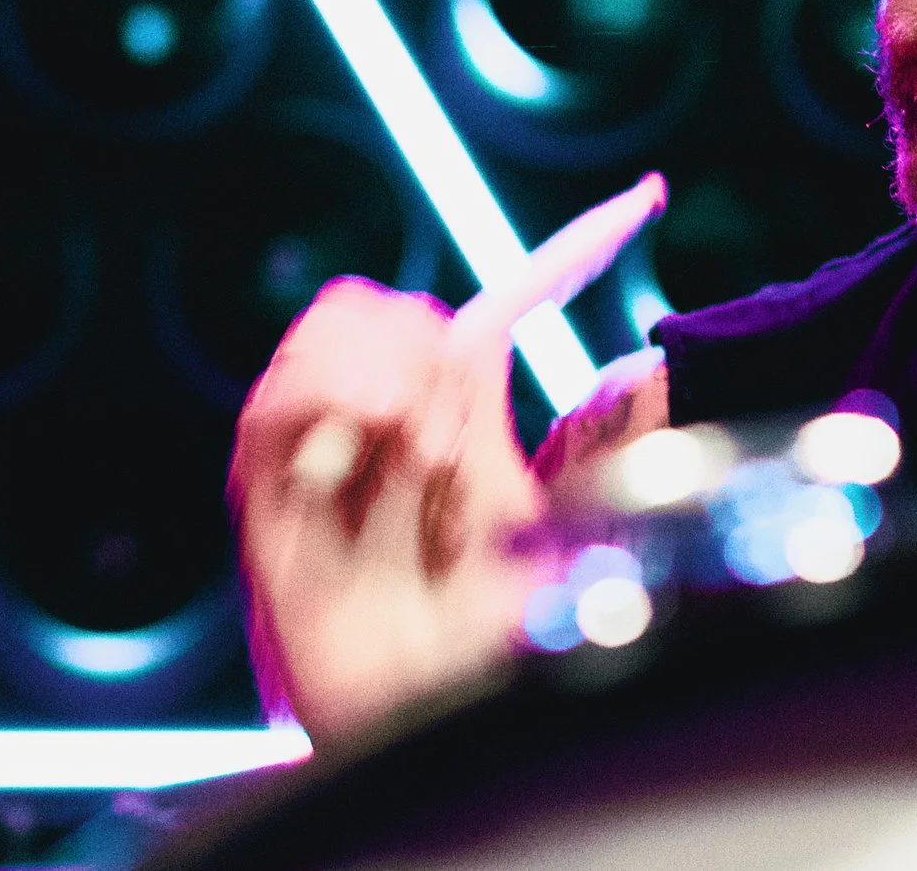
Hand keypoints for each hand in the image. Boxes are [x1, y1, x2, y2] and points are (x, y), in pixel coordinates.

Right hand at [229, 173, 665, 747]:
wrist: (424, 719)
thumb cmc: (499, 638)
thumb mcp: (570, 530)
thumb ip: (604, 448)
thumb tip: (649, 366)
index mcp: (470, 415)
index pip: (515, 297)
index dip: (579, 245)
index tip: (649, 197)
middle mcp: (391, 417)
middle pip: (407, 302)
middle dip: (436, 343)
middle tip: (448, 446)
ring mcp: (324, 451)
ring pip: (343, 328)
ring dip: (390, 376)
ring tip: (412, 456)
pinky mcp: (267, 502)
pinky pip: (274, 410)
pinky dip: (323, 405)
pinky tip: (363, 442)